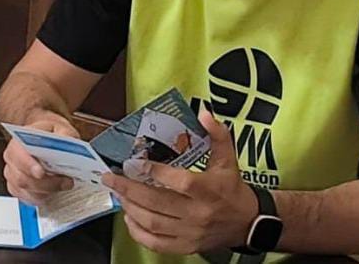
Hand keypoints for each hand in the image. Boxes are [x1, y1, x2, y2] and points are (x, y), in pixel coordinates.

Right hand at [3, 110, 78, 204]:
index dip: (28, 165)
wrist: (43, 136)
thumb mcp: (61, 127)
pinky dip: (44, 197)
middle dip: (46, 183)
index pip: (17, 155)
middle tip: (65, 181)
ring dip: (48, 191)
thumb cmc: (50, 133)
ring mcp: (13, 175)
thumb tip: (68, 143)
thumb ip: (64, 135)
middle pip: (22, 178)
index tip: (41, 173)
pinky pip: (29, 199)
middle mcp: (12, 159)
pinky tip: (54, 189)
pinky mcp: (17, 188)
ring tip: (64, 183)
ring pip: (27, 191)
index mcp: (18, 142)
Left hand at [101, 108, 257, 255]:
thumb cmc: (232, 188)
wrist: (247, 223)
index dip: (156, 173)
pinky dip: (138, 232)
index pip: (179, 182)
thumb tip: (204, 112)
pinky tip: (129, 217)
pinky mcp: (186, 246)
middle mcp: (197, 213)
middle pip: (158, 203)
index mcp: (208, 190)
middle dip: (129, 189)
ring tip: (117, 192)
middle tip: (110, 177)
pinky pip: (157, 243)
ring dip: (130, 208)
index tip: (136, 162)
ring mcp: (190, 233)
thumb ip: (218, 134)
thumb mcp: (229, 158)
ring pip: (153, 223)